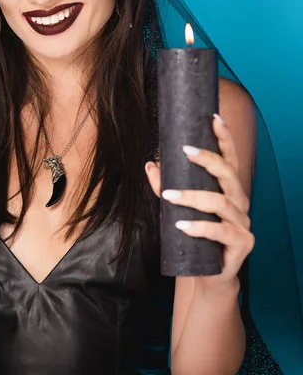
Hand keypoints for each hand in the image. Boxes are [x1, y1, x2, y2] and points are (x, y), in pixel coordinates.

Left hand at [145, 113, 254, 288]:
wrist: (208, 274)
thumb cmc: (195, 234)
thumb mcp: (177, 207)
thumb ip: (165, 185)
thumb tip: (149, 163)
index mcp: (228, 189)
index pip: (230, 158)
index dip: (225, 138)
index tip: (214, 118)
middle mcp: (239, 202)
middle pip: (229, 174)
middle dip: (208, 159)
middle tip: (186, 150)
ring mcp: (243, 223)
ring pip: (221, 202)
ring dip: (193, 197)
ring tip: (168, 197)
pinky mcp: (242, 244)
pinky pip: (221, 232)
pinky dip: (200, 227)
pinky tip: (182, 225)